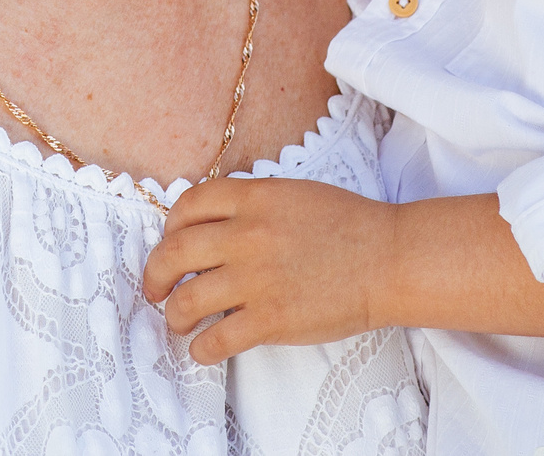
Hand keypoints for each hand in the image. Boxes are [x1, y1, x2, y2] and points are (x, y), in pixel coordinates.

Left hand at [141, 178, 398, 363]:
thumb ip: (250, 204)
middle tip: (155, 289)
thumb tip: (209, 226)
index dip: (169, 227)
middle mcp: (246, 235)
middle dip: (154, 275)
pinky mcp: (270, 320)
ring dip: (174, 315)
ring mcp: (256, 279)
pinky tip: (205, 348)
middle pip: (173, 253)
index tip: (170, 243)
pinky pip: (216, 340)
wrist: (390, 259)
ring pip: (186, 301)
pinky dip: (202, 349)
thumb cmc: (348, 226)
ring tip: (179, 322)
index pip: (186, 204)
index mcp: (253, 198)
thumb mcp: (293, 194)